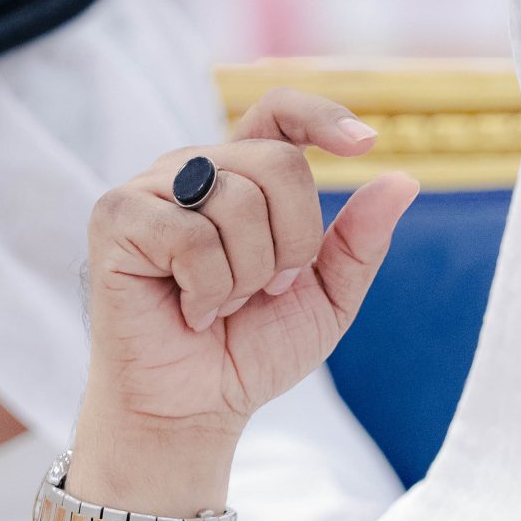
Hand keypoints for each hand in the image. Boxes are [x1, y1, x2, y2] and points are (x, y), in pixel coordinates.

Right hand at [80, 87, 418, 461]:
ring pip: (238, 202)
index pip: (280, 112)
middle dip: (294, 245)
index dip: (322, 117)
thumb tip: (403, 180)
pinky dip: (207, 289)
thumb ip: (360, 241)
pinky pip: (191, 236)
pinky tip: (190, 311)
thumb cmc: (249, 349)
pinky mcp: (117, 217)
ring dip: (247, 276)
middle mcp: (194, 169)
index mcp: (242, 176)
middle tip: (267, 291)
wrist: (195, 407)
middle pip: (280, 167)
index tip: (366, 144)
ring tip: (221, 305)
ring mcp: (151, 188)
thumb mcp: (326, 297)